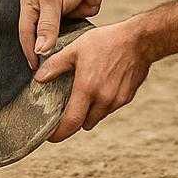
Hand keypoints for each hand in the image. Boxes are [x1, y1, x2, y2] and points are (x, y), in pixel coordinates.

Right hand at [18, 0, 104, 68]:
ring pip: (48, 43)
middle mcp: (38, 14)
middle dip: (38, 55)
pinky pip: (63, 42)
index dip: (29, 51)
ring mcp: (53, 21)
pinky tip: (66, 60)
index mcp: (29, 6)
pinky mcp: (67, 26)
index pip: (25, 33)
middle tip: (43, 73)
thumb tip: (39, 50)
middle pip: (34, 40)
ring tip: (54, 70)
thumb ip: (47, 26)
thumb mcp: (54, 1)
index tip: (35, 67)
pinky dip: (63, 50)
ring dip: (51, 54)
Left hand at [33, 21, 151, 141]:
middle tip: (67, 109)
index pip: (71, 123)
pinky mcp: (127, 98)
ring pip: (97, 117)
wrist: (139, 41)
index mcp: (87, 89)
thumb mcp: (76, 48)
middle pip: (84, 123)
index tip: (50, 136)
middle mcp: (103, 99)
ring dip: (90, 111)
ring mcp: (116, 100)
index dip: (58, 134)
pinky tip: (102, 86)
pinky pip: (110, 108)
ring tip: (86, 93)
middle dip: (74, 120)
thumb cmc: (107, 41)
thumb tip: (38, 78)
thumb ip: (55, 65)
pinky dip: (103, 104)